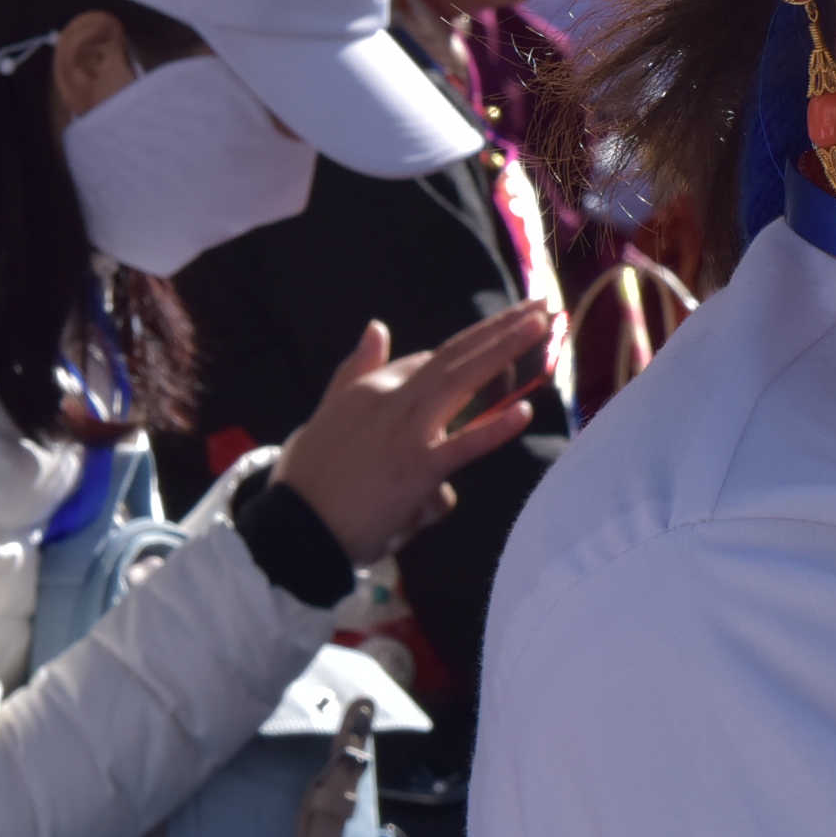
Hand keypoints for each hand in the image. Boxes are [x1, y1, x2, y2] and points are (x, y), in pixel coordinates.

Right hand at [271, 304, 553, 563]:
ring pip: (465, 379)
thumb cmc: (307, 479)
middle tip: (541, 305)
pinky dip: (493, 428)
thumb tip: (377, 327)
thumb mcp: (327, 414)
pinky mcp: (417, 470)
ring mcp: (407, 432)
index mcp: (373, 387)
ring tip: (542, 324)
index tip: (513, 327)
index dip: (479, 342)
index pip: (435, 359)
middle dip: (503, 327)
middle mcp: (392, 399)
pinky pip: (463, 445)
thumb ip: (355, 370)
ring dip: (506, 349)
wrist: (293, 531)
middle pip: (458, 354)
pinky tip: (524, 411)